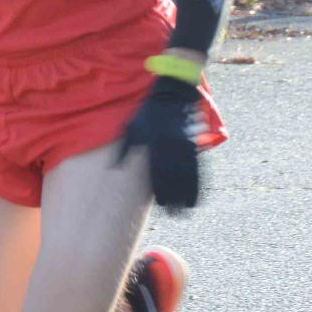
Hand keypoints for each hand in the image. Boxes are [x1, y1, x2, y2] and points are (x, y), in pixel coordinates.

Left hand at [116, 77, 203, 212]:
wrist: (171, 96)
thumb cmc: (148, 115)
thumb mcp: (131, 129)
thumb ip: (124, 151)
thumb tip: (113, 169)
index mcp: (155, 148)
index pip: (159, 175)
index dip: (162, 192)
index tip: (163, 206)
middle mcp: (171, 151)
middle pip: (175, 180)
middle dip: (176, 199)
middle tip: (176, 216)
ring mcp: (185, 148)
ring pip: (188, 176)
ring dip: (188, 194)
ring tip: (187, 210)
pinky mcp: (193, 145)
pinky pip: (197, 167)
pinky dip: (198, 181)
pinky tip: (198, 192)